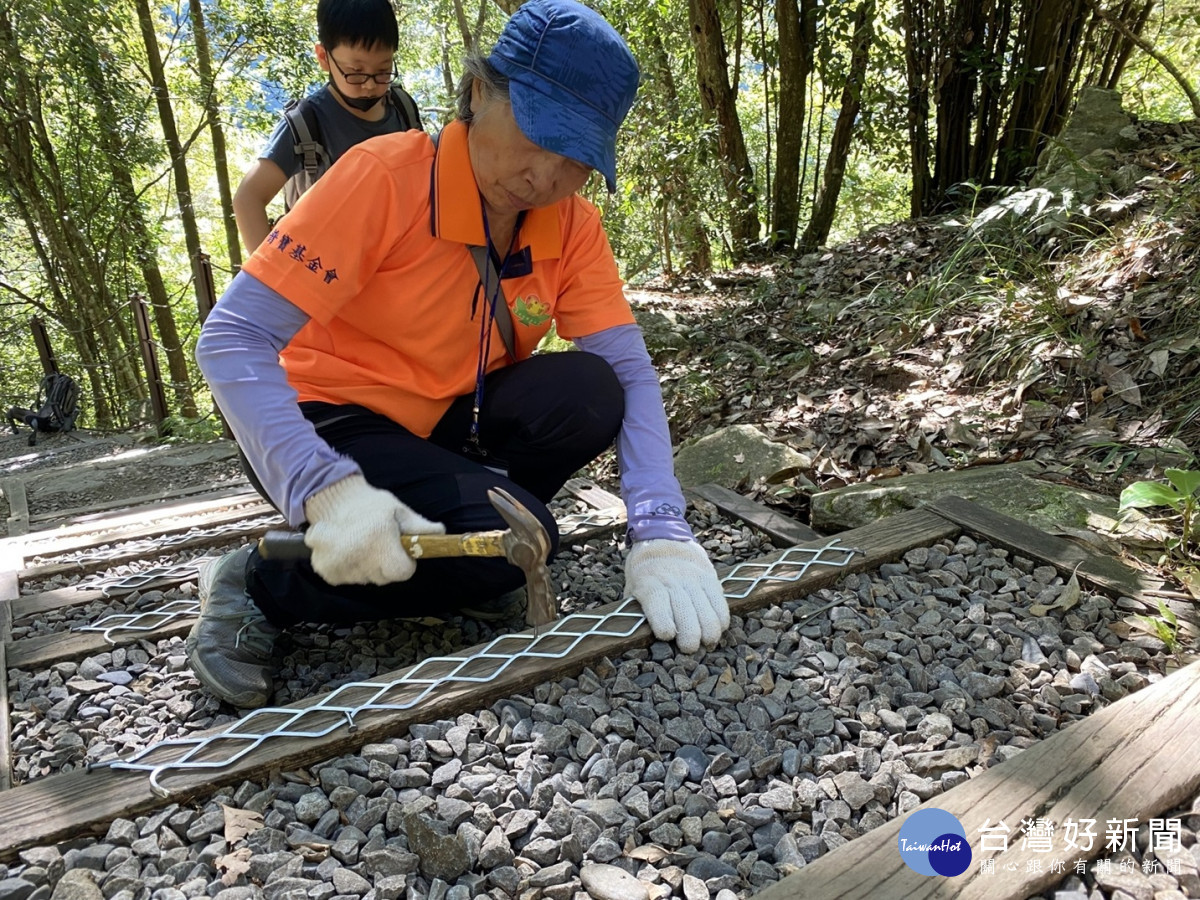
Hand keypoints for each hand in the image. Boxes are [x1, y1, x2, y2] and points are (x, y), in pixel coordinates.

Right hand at [303, 475, 444, 584]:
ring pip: (367, 579)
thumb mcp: (399, 511)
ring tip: (363, 543)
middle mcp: (358, 556)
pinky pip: (349, 578)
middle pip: (385, 578)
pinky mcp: (328, 572)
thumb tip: (441, 533)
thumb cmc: (372, 505)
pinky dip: (351, 568)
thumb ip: (420, 526)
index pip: (402, 572)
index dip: (405, 563)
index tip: (400, 551)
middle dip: (387, 565)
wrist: (333, 499)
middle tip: (380, 544)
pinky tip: (349, 549)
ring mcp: (340, 566)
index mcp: (378, 540)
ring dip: (368, 566)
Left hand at [625, 539, 729, 652]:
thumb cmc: (644, 573)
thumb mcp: (632, 589)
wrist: (662, 539)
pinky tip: (717, 628)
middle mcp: (673, 583)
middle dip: (690, 639)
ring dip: (710, 634)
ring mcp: (694, 581)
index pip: (659, 610)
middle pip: (687, 616)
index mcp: (650, 587)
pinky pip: (720, 604)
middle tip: (689, 648)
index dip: (665, 628)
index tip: (667, 636)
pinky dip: (721, 620)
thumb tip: (636, 639)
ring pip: (708, 614)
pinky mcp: (709, 578)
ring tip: (707, 643)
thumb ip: (635, 612)